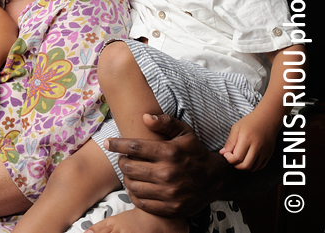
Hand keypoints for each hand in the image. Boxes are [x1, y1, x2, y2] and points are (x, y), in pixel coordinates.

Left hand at [104, 114, 231, 217]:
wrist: (215, 179)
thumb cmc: (195, 152)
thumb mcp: (184, 132)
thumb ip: (165, 122)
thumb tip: (145, 117)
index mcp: (169, 153)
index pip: (134, 147)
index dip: (117, 144)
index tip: (108, 143)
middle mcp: (168, 173)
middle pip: (129, 167)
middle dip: (121, 161)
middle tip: (123, 158)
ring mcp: (169, 193)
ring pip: (132, 186)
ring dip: (126, 178)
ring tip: (130, 172)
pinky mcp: (170, 208)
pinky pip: (141, 203)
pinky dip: (134, 194)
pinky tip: (136, 186)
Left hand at [220, 113, 276, 170]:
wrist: (267, 119)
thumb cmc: (250, 122)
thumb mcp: (236, 128)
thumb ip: (230, 142)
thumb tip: (223, 153)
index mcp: (246, 139)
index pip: (237, 158)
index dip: (229, 159)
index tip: (226, 154)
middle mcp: (257, 147)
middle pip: (245, 166)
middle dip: (235, 165)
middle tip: (232, 158)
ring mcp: (264, 152)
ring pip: (253, 168)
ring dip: (244, 166)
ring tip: (240, 158)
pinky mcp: (269, 154)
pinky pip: (260, 166)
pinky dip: (253, 166)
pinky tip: (248, 158)